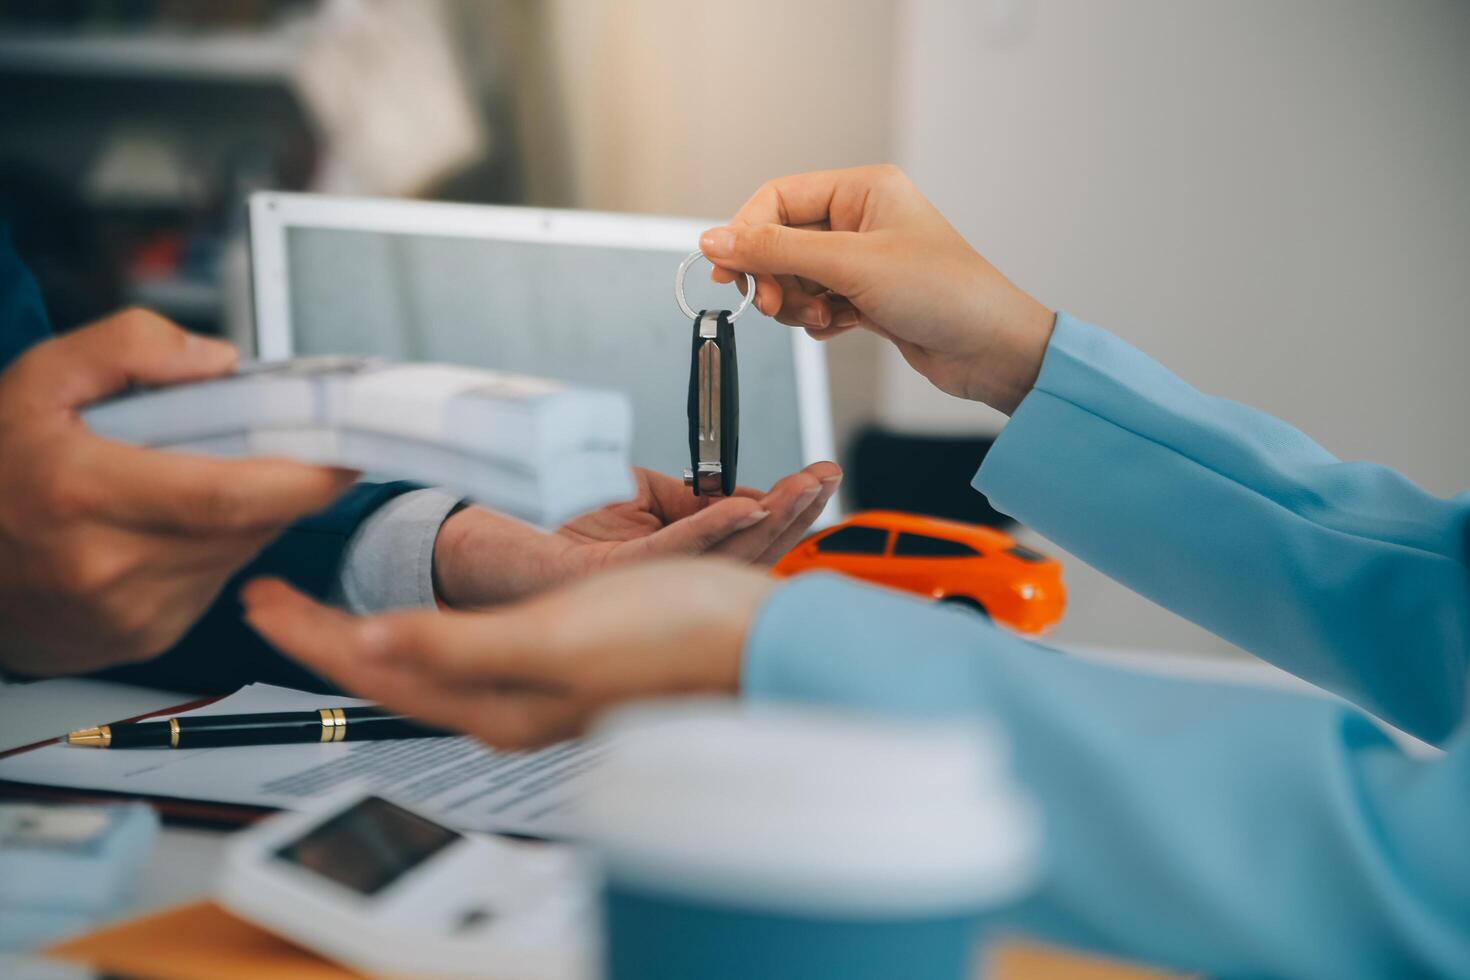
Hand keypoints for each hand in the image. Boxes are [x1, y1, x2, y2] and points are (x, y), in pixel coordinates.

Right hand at [0, 309, 356, 675]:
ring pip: (239, 554)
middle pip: (246, 525)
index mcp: (81, 491)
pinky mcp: (143, 636)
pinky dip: (220, 547)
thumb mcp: (37, 378)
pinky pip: (216, 583)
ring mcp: (127, 610)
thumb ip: (127, 347)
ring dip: (251, 515)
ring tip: (214, 476)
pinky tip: (182, 522)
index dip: (302, 479)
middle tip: (301, 449)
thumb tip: (218, 362)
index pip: (225, 495)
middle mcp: (107, 562)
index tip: (346, 455)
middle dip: (287, 487)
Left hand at [243, 560, 766, 747]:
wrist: (758, 640)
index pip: (371, 667)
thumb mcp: (553, 638)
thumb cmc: (671, 640)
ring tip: (331, 607)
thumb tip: (369, 642)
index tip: (261, 598)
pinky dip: (426, 628)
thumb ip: (459, 646)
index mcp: (495, 700)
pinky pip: (466, 652)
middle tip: (275, 598)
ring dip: (369, 635)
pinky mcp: (565, 664)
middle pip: (389, 668)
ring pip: (425, 663)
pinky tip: (430, 615)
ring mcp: (535, 686)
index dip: (307, 633)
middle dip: (325, 635)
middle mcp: (508, 702)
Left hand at [431, 462, 839, 607]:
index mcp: (674, 580)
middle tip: (825, 480)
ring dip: (768, 520)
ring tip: (803, 488)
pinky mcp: (599, 590)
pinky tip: (742, 510)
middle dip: (794, 516)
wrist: (478, 551)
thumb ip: (685, 500)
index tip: (818, 481)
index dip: (788, 517)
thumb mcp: (633, 500)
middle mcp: (660, 600)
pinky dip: (710, 531)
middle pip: (748, 561)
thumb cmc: (551, 530)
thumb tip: (736, 497)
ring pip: (719, 563)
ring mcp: (634, 602)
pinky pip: (666, 559)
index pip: (748, 550)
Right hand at [700, 164, 1055, 412]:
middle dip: (773, 275)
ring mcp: (862, 259)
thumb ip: (777, 252)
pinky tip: (842, 326)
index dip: (747, 233)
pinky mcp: (865, 296)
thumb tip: (714, 240)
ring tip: (823, 316)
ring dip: (796, 302)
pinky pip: (814, 301)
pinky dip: (817, 318)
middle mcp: (861, 218)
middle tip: (772, 304)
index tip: (728, 270)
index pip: (777, 198)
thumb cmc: (944, 293)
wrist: (991, 350)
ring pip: (794, 276)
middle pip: (781, 240)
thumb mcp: (851, 266)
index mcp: (862, 189)